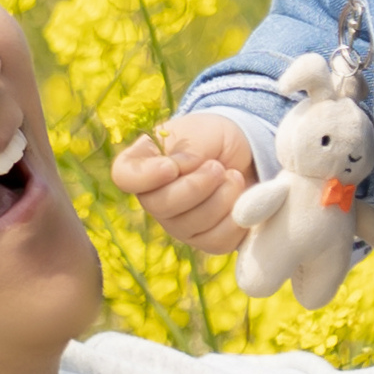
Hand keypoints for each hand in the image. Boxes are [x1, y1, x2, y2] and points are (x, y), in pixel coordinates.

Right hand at [110, 115, 256, 256]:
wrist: (248, 154)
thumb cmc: (216, 139)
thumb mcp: (202, 132)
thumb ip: (186, 149)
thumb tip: (177, 171)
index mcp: (144, 164)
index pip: (124, 176)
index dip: (146, 176)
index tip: (172, 166)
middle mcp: (154, 199)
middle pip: (159, 206)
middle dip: (196, 186)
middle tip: (218, 166)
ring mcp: (178, 224)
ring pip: (191, 225)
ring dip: (222, 198)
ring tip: (234, 176)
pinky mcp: (205, 241)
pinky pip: (217, 241)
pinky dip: (236, 219)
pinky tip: (242, 198)